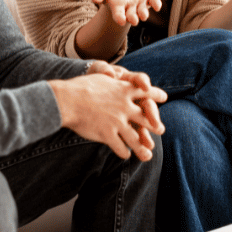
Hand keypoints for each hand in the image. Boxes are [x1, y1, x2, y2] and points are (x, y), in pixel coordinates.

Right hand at [49, 63, 166, 161]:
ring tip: (147, 153)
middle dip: (155, 125)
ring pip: (136, 138)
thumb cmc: (80, 87)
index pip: (146, 92)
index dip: (156, 94)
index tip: (164, 97)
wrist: (66, 100)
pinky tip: (126, 155)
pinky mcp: (107, 134)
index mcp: (124, 90)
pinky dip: (124, 152)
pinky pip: (120, 147)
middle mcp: (124, 106)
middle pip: (146, 118)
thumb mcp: (102, 79)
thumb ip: (113, 81)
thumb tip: (117, 76)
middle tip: (161, 129)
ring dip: (142, 147)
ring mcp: (117, 121)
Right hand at [90, 0, 162, 27]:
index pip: (119, 15)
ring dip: (143, 13)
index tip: (121, 21)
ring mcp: (141, 4)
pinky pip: (155, 2)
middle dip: (133, 18)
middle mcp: (131, 9)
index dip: (120, 17)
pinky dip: (156, 3)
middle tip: (134, 21)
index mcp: (119, 9)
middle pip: (132, 15)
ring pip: (143, 11)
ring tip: (143, 16)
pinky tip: (157, 5)